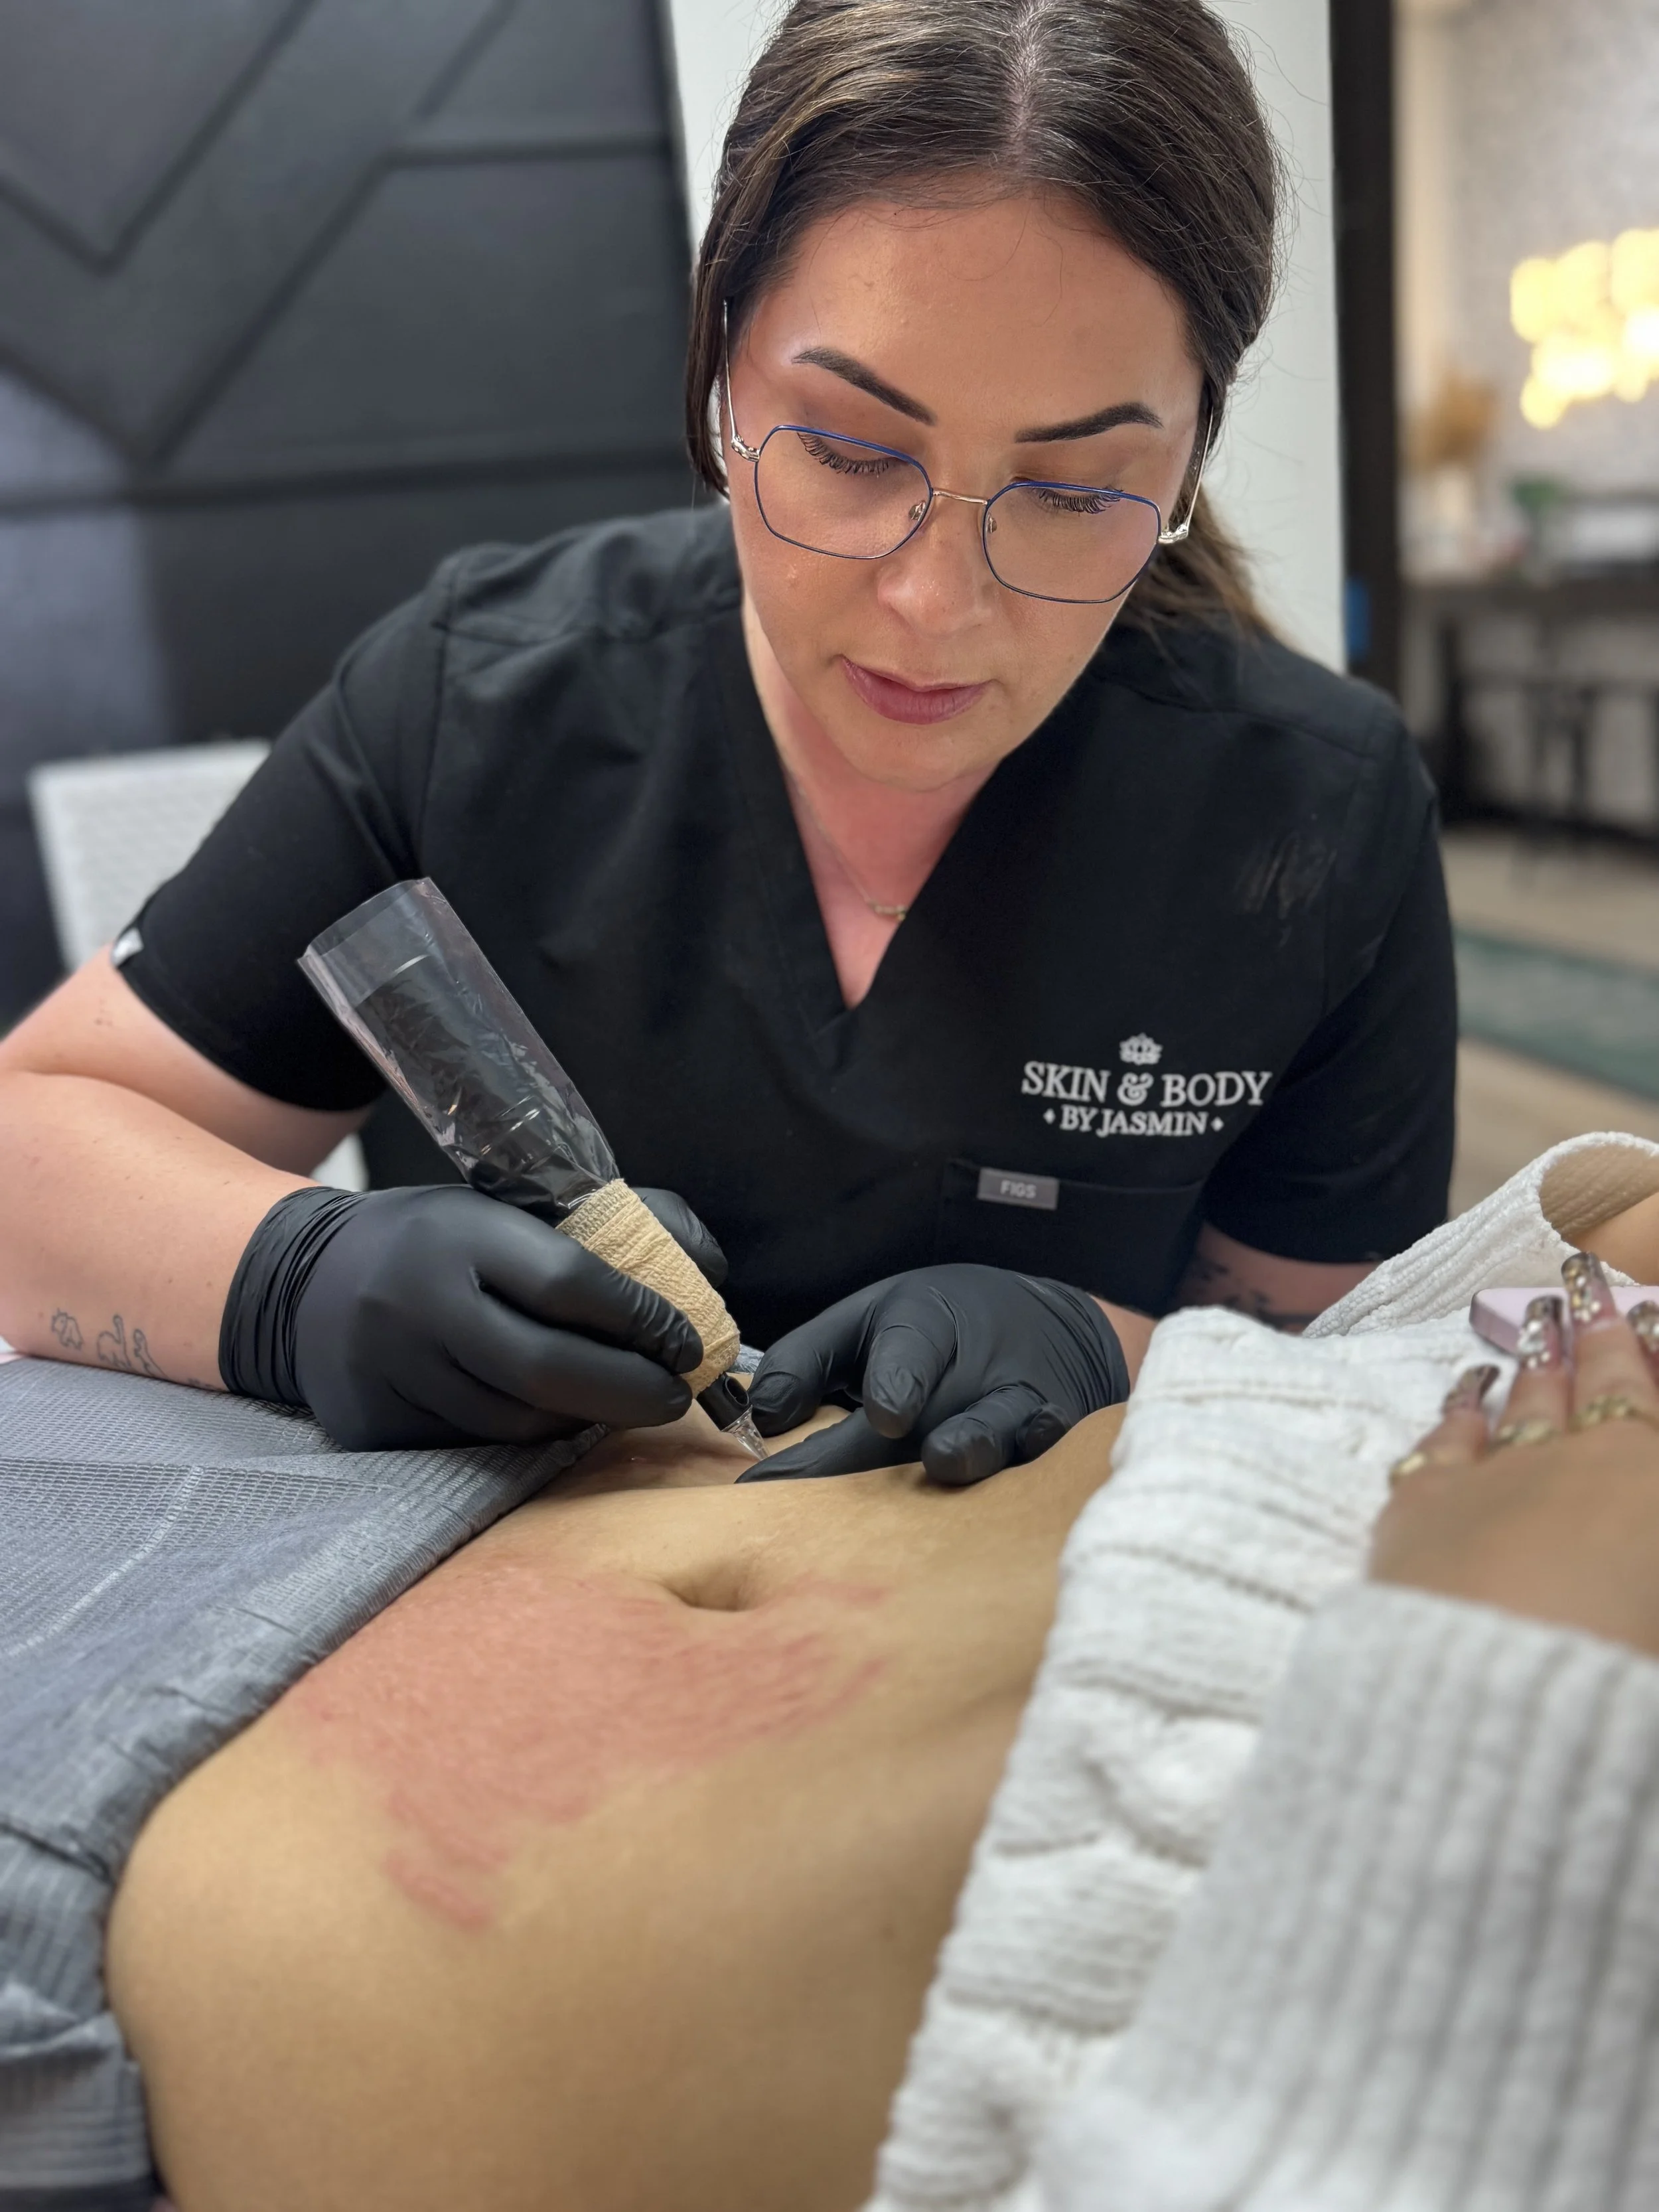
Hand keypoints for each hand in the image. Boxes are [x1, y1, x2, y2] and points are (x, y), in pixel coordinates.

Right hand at [292, 1184, 713, 1449]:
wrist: (307, 1282)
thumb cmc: (439, 1241)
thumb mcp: (510, 1207)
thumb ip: (616, 1224)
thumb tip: (709, 1269)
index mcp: (458, 1232)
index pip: (568, 1282)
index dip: (641, 1318)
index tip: (687, 1341)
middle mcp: (417, 1302)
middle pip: (546, 1368)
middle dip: (629, 1390)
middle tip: (676, 1396)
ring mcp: (389, 1370)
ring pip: (516, 1421)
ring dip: (585, 1418)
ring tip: (621, 1402)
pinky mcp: (375, 1424)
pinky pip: (475, 1446)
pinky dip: (531, 1436)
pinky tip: (557, 1416)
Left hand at [742, 1264, 1128, 1486]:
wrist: (1046, 1328)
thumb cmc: (935, 1330)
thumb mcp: (866, 1319)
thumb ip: (807, 1359)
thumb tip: (763, 1418)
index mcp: (926, 1322)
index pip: (911, 1346)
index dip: (898, 1379)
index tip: (884, 1415)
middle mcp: (978, 1362)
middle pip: (932, 1409)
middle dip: (878, 1456)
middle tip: (814, 1507)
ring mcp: (1022, 1403)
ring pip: (998, 1430)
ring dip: (972, 1447)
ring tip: (944, 1463)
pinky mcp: (1052, 1440)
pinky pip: (1045, 1457)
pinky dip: (1033, 1464)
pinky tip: (1020, 1478)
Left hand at [1372, 1257, 1658, 1655]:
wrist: (1510, 1711)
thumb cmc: (1628, 1673)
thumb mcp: (1656, 1602)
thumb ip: (1640, 1536)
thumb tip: (1632, 1510)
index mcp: (1648, 1479)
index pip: (1648, 1394)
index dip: (1646, 1347)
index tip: (1644, 1309)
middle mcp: (1579, 1461)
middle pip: (1592, 1382)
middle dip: (1593, 1329)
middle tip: (1586, 1280)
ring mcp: (1495, 1478)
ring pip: (1520, 1401)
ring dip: (1531, 1357)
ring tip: (1536, 1319)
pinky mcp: (1422, 1508)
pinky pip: (1445, 1438)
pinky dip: (1459, 1407)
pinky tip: (1464, 1387)